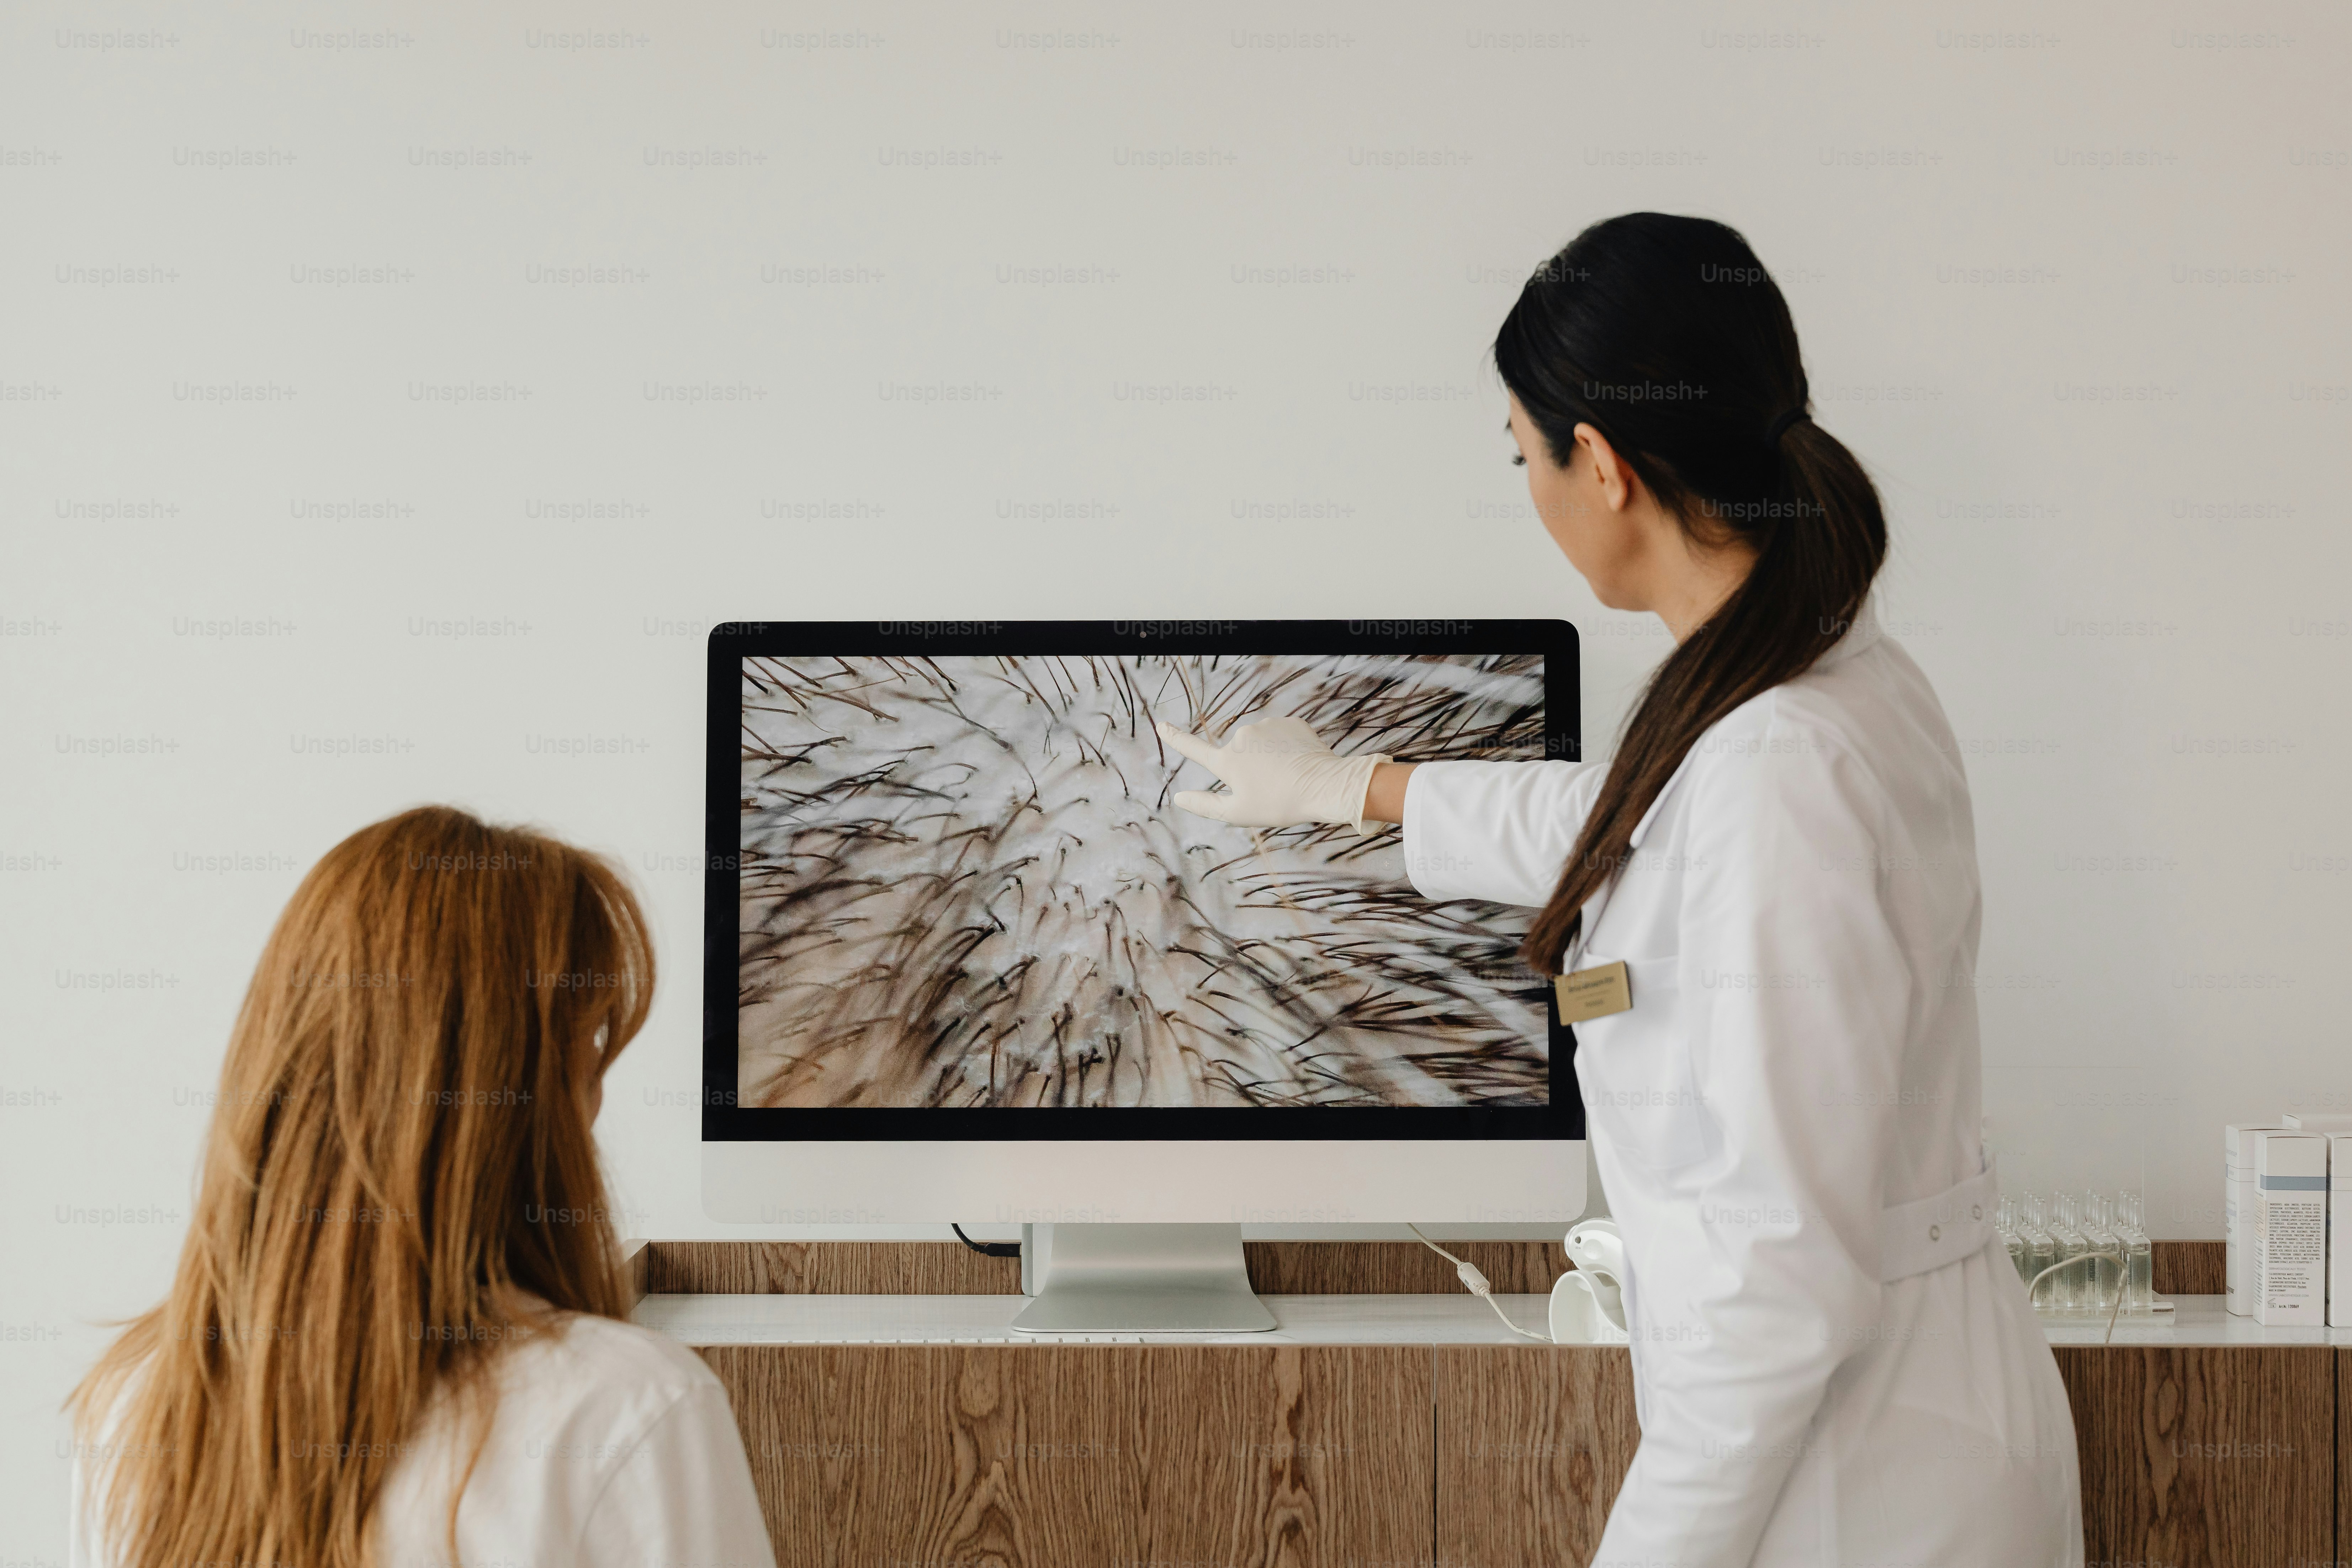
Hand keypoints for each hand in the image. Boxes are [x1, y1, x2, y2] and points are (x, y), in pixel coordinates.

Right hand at [1157, 717, 1390, 831]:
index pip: (1193, 748)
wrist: (1325, 785)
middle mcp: (1241, 736)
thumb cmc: (1279, 804)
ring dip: (1270, 757)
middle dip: (1249, 768)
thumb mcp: (1237, 813)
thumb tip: (1179, 797)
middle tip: (1270, 788)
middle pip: (1239, 754)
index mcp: (1227, 760)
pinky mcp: (1291, 722)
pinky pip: (1283, 736)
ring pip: (1263, 744)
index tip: (1161, 725)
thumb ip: (1205, 805)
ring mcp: (1267, 726)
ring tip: (1288, 777)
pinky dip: (1288, 749)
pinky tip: (1300, 763)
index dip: (1175, 737)